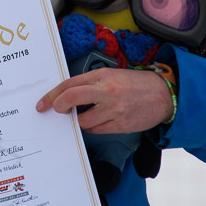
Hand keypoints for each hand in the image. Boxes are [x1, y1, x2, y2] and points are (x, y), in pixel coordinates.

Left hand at [36, 68, 173, 133]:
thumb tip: (66, 96)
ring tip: (84, 116)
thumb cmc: (133, 84)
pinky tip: (98, 121)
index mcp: (101, 76)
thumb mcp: (110, 76)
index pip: (69, 84)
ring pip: (83, 120)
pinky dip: (92, 127)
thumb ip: (90, 84)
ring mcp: (114, 109)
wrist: (163, 94)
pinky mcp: (122, 125)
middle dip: (58, 106)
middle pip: (71, 98)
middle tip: (56, 111)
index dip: (53, 95)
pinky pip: (97, 130)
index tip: (43, 103)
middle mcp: (106, 91)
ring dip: (78, 121)